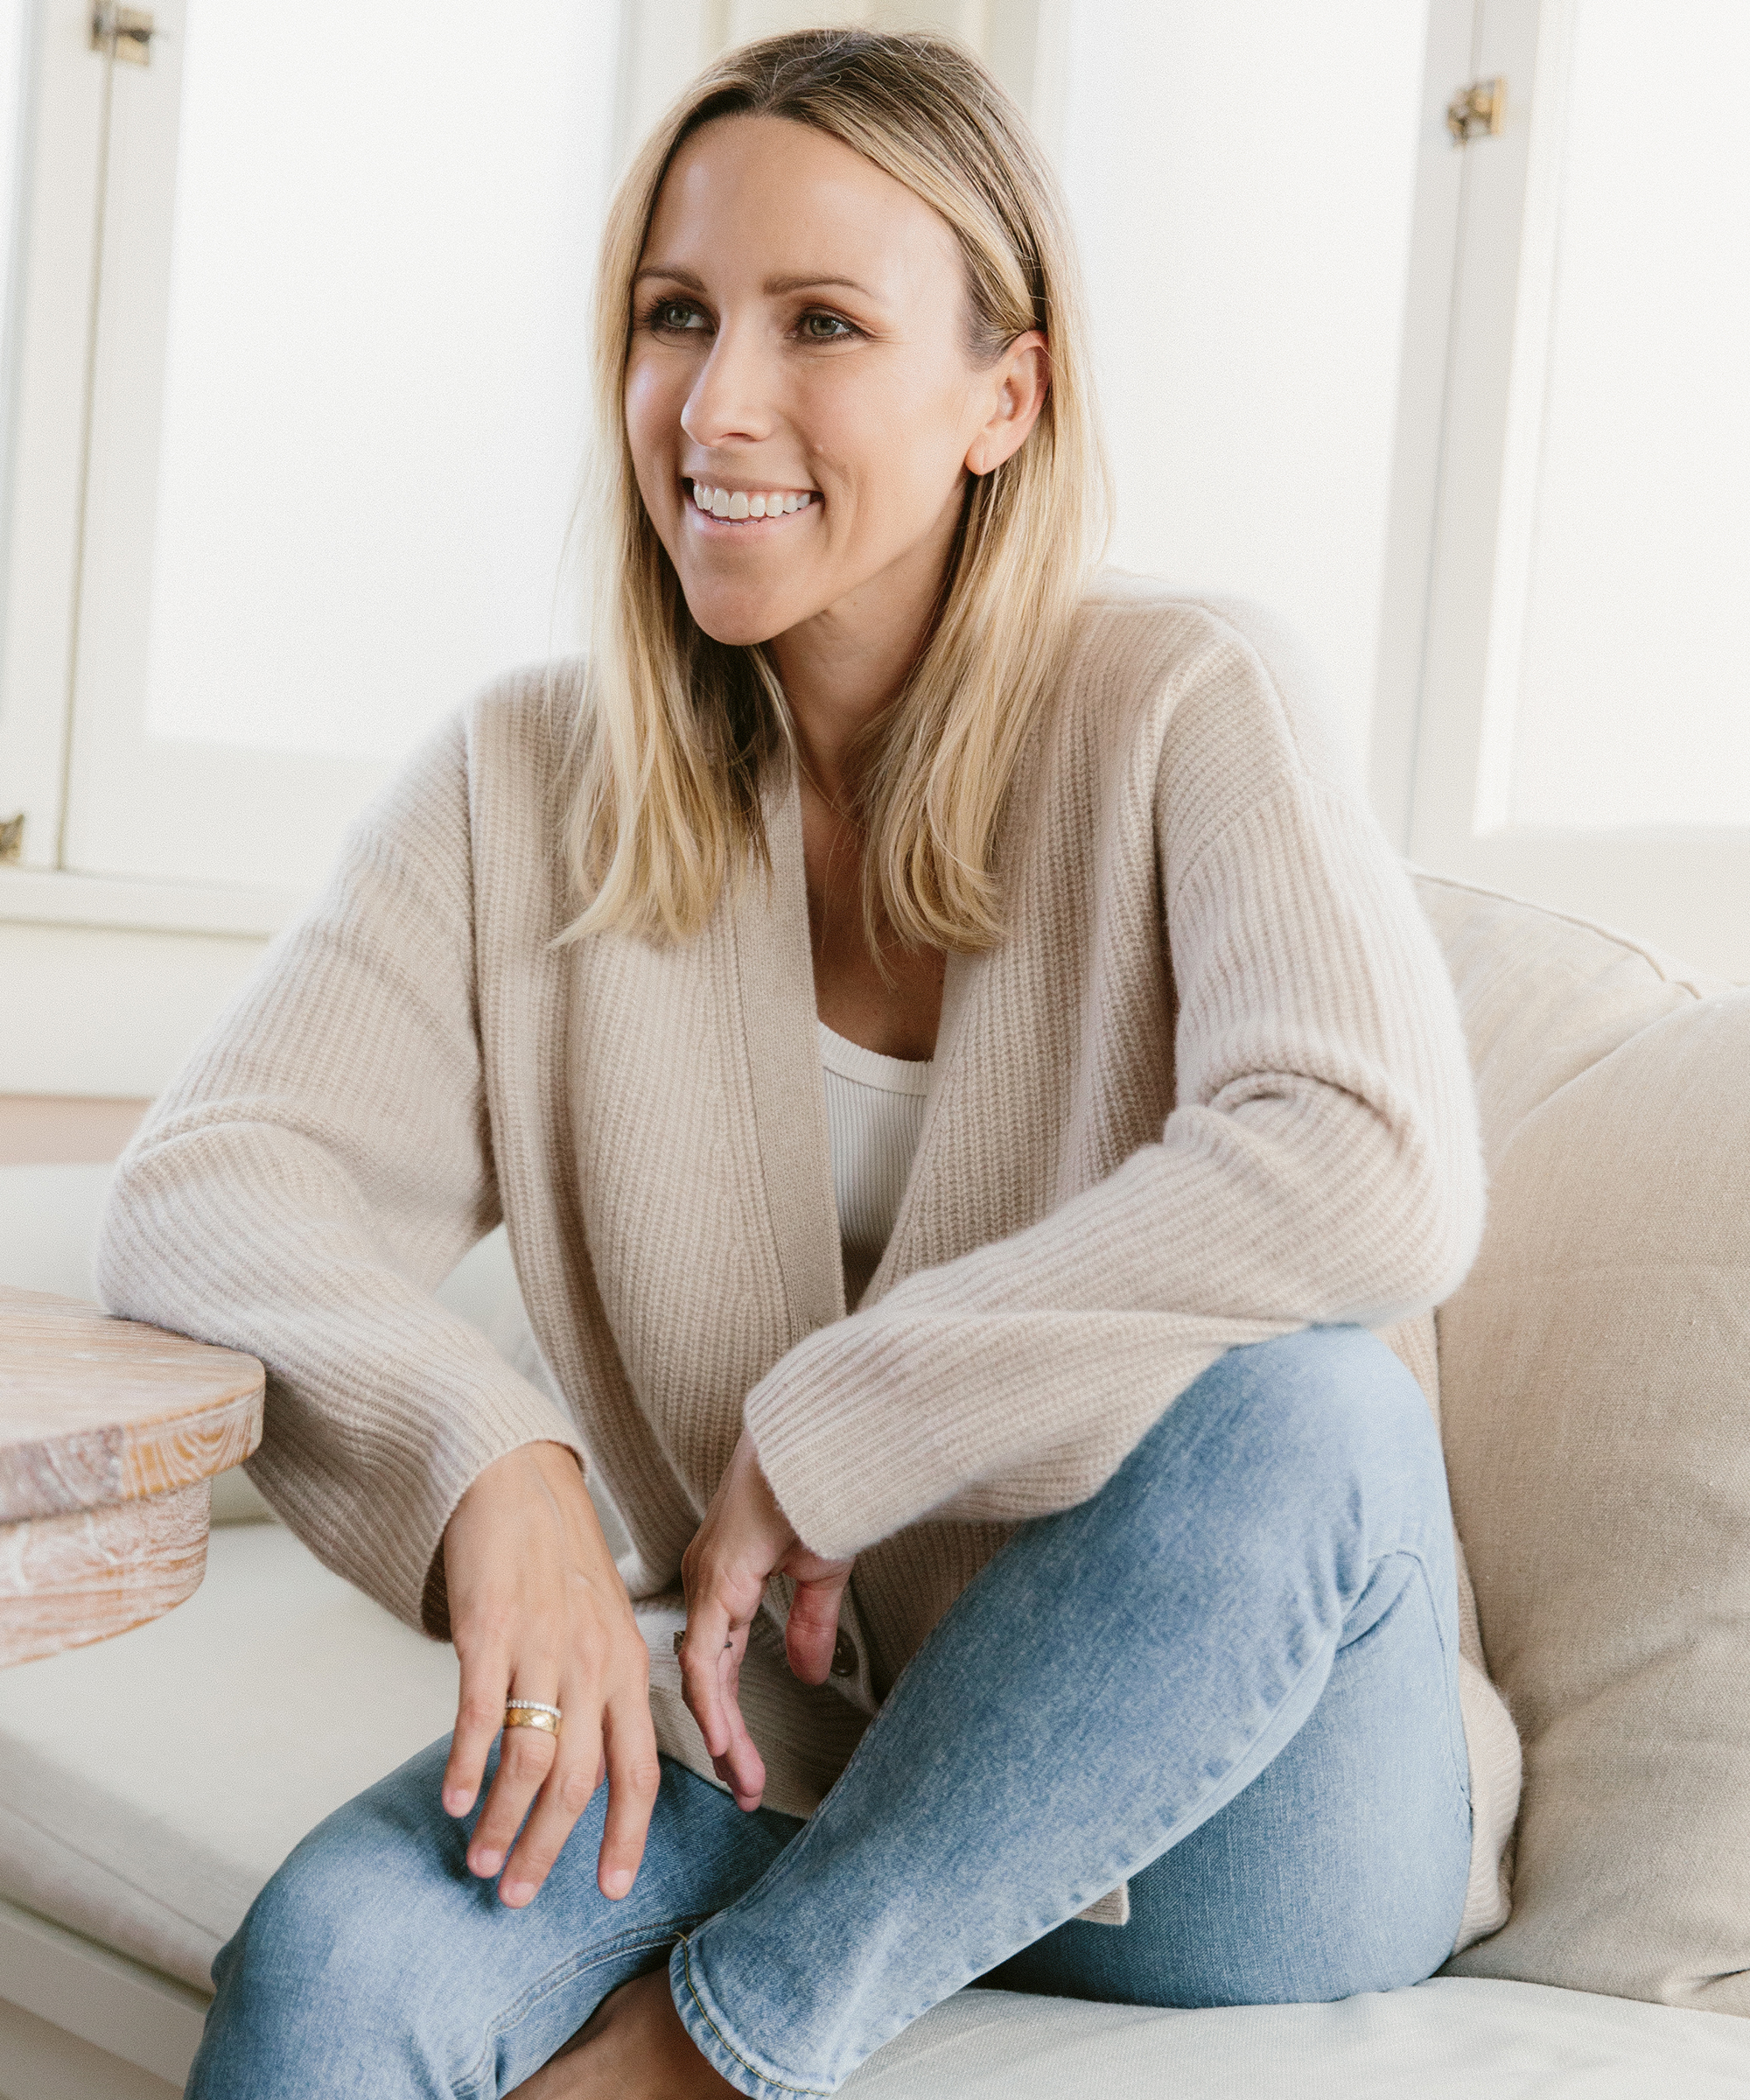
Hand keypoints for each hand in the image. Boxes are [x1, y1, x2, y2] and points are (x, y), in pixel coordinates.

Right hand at [440, 1441, 659, 1906]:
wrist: (518, 1481)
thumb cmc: (560, 1560)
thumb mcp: (605, 1626)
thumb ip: (603, 1696)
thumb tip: (587, 1776)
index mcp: (629, 1667)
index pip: (638, 1770)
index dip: (624, 1836)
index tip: (609, 1889)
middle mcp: (593, 1663)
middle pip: (579, 1782)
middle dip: (548, 1850)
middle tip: (515, 1896)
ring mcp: (542, 1647)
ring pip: (528, 1762)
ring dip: (500, 1822)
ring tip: (478, 1860)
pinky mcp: (489, 1631)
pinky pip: (478, 1717)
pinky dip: (464, 1767)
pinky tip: (450, 1799)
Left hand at [677, 1428, 853, 1811]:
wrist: (816, 1443)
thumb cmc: (815, 1488)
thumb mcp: (817, 1571)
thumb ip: (809, 1623)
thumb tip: (809, 1674)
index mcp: (723, 1581)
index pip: (721, 1664)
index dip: (733, 1715)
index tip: (747, 1762)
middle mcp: (705, 1584)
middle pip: (705, 1678)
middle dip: (726, 1738)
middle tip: (745, 1787)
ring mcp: (706, 1582)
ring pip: (702, 1675)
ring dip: (722, 1731)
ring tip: (743, 1779)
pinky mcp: (718, 1579)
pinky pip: (708, 1654)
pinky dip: (714, 1700)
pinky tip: (726, 1738)